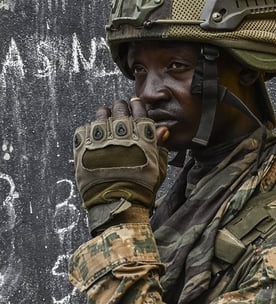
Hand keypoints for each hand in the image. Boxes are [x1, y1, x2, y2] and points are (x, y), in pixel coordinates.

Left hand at [74, 97, 167, 229]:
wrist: (118, 201)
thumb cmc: (142, 185)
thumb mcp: (157, 165)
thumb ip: (158, 144)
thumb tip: (162, 128)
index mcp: (141, 135)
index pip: (140, 112)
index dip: (138, 106)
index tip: (135, 103)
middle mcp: (120, 132)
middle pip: (120, 110)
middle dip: (121, 107)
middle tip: (121, 107)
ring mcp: (101, 138)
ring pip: (101, 116)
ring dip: (104, 114)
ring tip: (105, 115)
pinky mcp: (84, 146)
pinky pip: (84, 129)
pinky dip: (89, 128)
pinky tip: (93, 131)